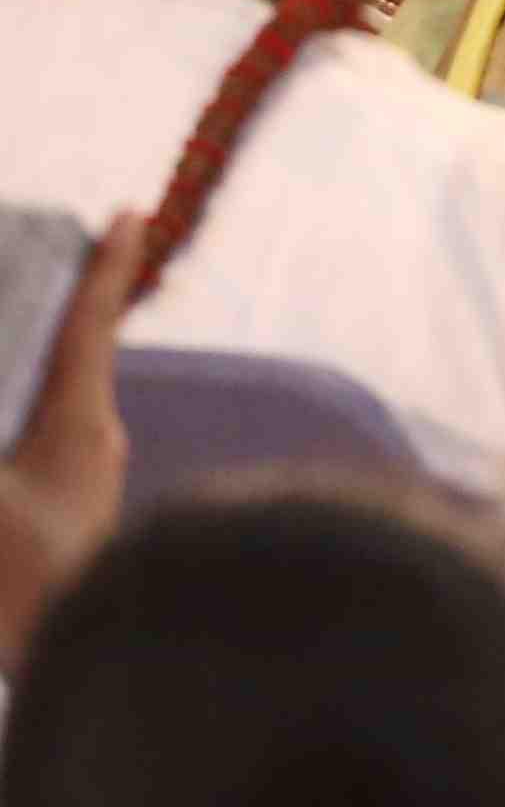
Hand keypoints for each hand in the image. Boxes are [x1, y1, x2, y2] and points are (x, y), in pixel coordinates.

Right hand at [0, 212, 139, 665]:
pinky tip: (13, 432)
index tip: (130, 214)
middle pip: (68, 367)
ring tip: (23, 371)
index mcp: (77, 424)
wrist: (85, 652)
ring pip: (54, 417)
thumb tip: (14, 416)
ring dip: (33, 389)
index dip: (104, 268)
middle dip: (51, 329)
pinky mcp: (66, 528)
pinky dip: (20, 433)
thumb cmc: (23, 572)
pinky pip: (41, 460)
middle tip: (40, 285)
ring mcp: (83, 489)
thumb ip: (6, 431)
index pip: (90, 326)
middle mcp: (92, 446)